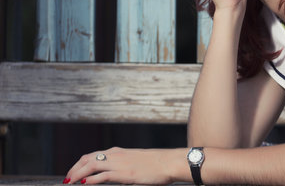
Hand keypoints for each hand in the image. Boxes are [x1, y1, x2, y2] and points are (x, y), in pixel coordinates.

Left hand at [64, 147, 184, 184]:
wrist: (169, 162)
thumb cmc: (156, 164)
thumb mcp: (136, 161)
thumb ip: (123, 164)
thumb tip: (116, 173)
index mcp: (118, 151)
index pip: (92, 155)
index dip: (79, 164)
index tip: (72, 173)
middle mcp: (116, 154)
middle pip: (87, 158)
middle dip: (73, 169)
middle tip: (66, 179)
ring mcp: (119, 163)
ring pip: (91, 165)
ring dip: (77, 174)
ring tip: (69, 182)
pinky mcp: (124, 174)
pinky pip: (102, 176)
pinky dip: (90, 179)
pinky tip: (84, 184)